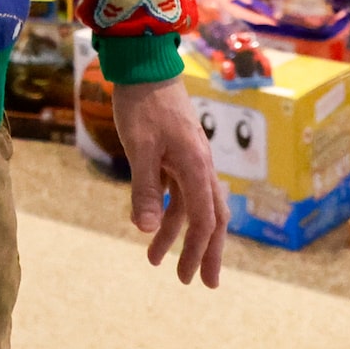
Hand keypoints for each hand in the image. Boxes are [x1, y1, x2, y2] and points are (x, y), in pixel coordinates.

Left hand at [109, 77, 227, 287]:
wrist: (145, 66)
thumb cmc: (142, 104)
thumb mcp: (139, 148)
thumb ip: (145, 188)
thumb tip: (146, 229)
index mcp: (196, 167)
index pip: (205, 220)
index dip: (198, 251)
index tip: (192, 278)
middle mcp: (200, 166)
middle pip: (210, 218)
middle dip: (203, 252)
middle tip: (197, 283)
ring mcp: (189, 160)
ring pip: (191, 206)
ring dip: (177, 234)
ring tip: (156, 261)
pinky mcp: (176, 153)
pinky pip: (178, 191)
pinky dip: (168, 211)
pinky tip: (152, 225)